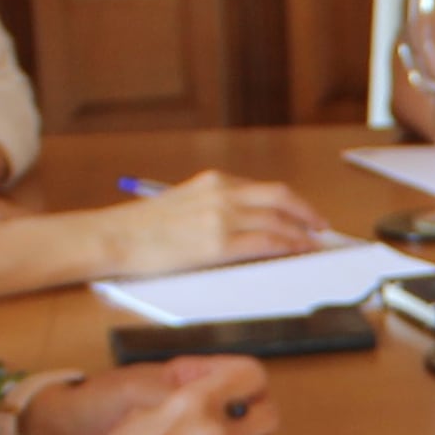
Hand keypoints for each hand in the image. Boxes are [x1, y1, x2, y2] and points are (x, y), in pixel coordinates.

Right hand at [34, 360, 283, 434]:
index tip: (244, 392)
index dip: (249, 383)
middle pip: (269, 415)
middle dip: (255, 419)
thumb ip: (188, 399)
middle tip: (240, 428)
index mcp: (193, 402)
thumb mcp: (145, 411)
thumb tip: (217, 393)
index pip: (250, 375)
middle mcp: (217, 433)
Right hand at [89, 171, 329, 273]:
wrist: (113, 238)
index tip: (304, 213)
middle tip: (321, 227)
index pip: (264, 189)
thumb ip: (213, 208)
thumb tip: (243, 224)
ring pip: (277, 220)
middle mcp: (221, 194)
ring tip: (313, 245)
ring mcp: (220, 217)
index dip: (292, 202)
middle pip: (280, 197)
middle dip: (306, 212)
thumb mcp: (184, 204)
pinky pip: (265, 242)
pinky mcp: (216, 243)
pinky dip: (287, 246)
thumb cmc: (141, 229)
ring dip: (301, 233)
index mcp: (213, 182)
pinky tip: (296, 252)